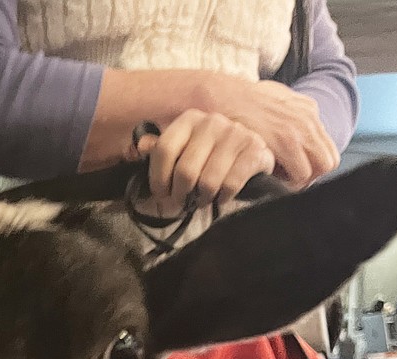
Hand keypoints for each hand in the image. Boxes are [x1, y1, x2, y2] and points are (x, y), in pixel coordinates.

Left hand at [136, 110, 274, 212]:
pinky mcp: (255, 150)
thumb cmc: (210, 157)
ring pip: (207, 181)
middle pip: (185, 171)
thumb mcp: (183, 150)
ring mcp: (236, 134)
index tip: (161, 193)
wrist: (251, 156)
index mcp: (190, 119)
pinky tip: (222, 196)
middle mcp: (212, 121)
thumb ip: (161, 149)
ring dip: (202, 198)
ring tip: (203, 199)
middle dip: (181, 194)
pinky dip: (223, 197)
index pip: (164, 150)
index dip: (158, 178)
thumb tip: (141, 146)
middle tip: (183, 201)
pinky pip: (230, 184)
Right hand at [214, 77, 339, 188]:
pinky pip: (302, 173)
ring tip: (278, 180)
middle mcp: (309, 117)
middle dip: (311, 175)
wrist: (221, 95)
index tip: (290, 171)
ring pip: (319, 169)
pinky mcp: (287, 140)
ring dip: (301, 180)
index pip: (324, 148)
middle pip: (328, 161)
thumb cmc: (238, 104)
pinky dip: (289, 182)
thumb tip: (284, 139)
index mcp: (307, 109)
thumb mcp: (269, 103)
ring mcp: (300, 128)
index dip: (310, 165)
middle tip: (288, 180)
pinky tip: (272, 176)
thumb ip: (283, 118)